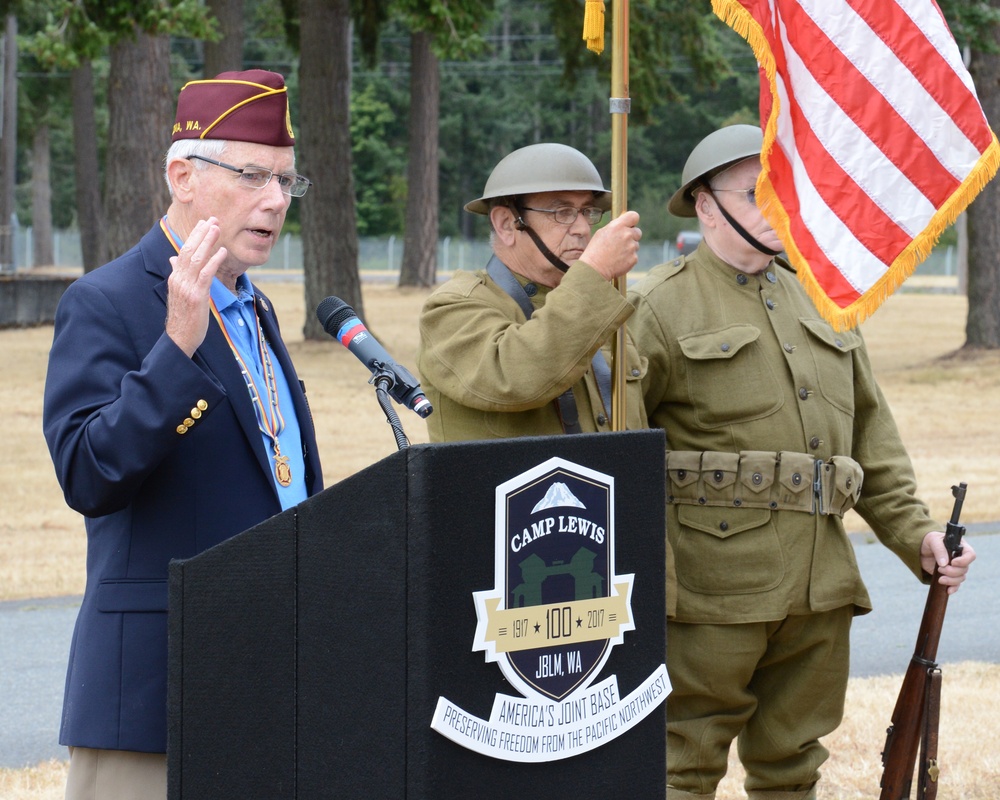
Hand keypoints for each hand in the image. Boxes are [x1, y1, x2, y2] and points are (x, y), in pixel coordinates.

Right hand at [165, 217, 227, 356]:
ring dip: (207, 242)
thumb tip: (173, 258)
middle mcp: (178, 279)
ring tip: (217, 228)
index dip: (194, 236)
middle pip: (189, 250)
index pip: (184, 251)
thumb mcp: (180, 293)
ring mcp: (186, 287)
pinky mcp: (196, 296)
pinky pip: (205, 274)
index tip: (203, 223)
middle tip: (212, 219)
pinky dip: (214, 261)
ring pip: (196, 258)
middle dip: (201, 233)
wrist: (180, 338)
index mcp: (175, 277)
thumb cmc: (184, 317)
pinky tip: (222, 251)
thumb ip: (179, 274)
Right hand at [581, 210, 641, 279]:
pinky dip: (628, 258)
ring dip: (629, 248)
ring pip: (636, 245)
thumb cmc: (595, 251)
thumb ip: (615, 226)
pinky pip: (634, 256)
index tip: (630, 225)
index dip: (632, 221)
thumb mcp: (602, 233)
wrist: (595, 269)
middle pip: (638, 232)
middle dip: (632, 236)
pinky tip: (618, 261)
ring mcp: (632, 247)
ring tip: (616, 254)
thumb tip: (624, 224)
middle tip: (620, 243)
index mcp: (618, 226)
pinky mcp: (634, 258)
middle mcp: (627, 235)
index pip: (634, 216)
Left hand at [920, 530, 975, 593]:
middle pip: (965, 569)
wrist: (921, 549)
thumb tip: (944, 563)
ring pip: (961, 578)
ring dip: (951, 580)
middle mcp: (960, 558)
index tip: (953, 563)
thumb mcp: (933, 540)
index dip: (964, 561)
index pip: (970, 555)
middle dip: (952, 571)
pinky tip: (948, 590)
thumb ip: (939, 550)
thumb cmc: (930, 540)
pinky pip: (956, 584)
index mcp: (960, 547)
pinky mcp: (949, 575)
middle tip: (940, 569)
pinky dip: (953, 588)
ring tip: (940, 579)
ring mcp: (956, 568)